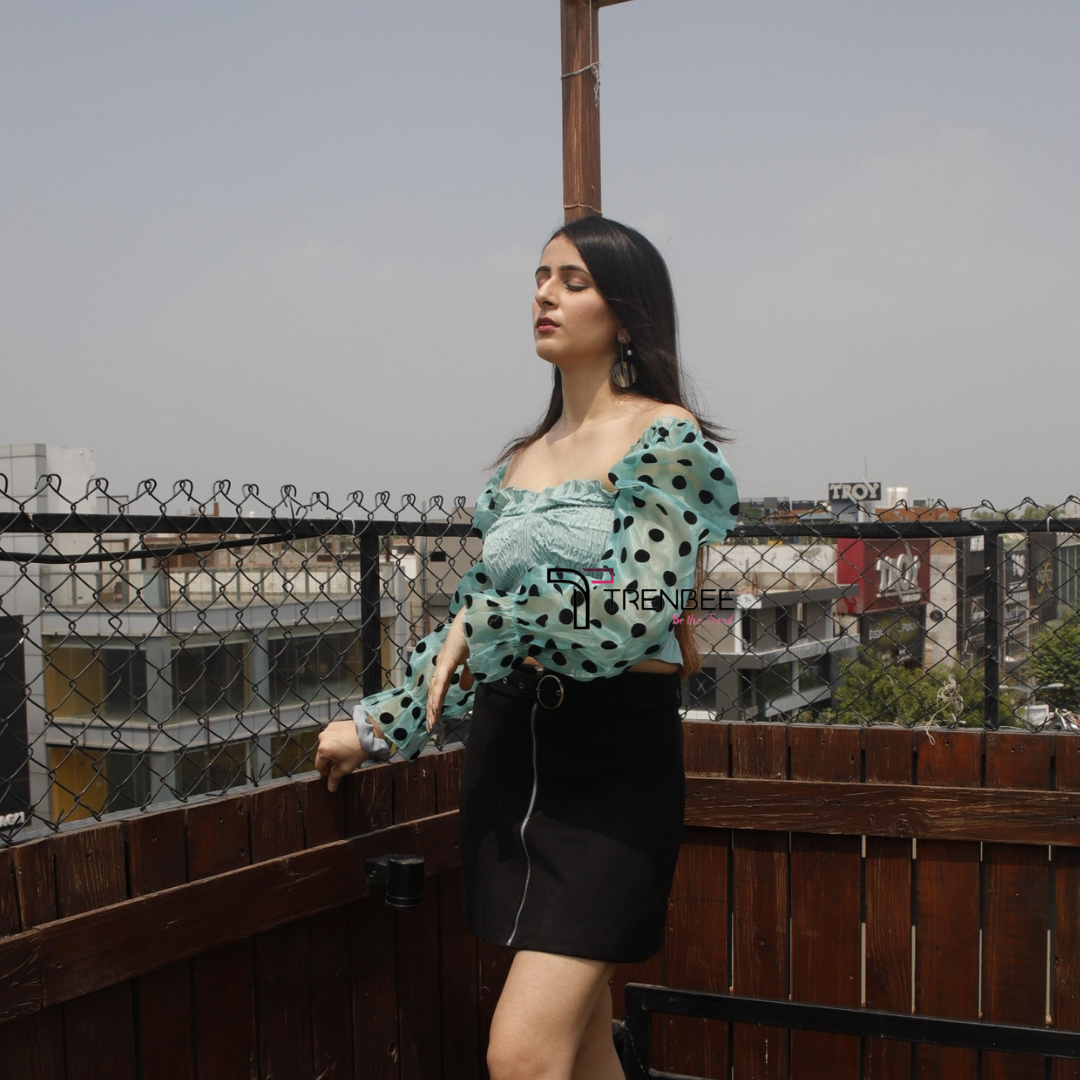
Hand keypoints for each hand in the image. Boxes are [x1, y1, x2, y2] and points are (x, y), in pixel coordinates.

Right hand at [315, 719, 368, 791]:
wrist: (369, 733)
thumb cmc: (358, 751)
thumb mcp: (346, 767)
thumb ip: (335, 778)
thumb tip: (330, 788)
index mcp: (323, 750)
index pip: (318, 765)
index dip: (324, 772)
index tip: (330, 774)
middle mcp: (322, 738)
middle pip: (321, 754)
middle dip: (328, 761)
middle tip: (338, 764)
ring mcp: (327, 730)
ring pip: (326, 745)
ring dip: (331, 751)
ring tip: (342, 754)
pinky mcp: (333, 724)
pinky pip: (330, 736)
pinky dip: (334, 741)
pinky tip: (344, 744)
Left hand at [426, 609, 469, 730]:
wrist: (477, 617)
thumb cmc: (475, 634)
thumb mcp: (472, 660)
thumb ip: (467, 674)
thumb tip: (463, 687)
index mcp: (446, 664)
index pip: (439, 687)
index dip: (436, 702)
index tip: (435, 718)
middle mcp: (442, 664)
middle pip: (433, 691)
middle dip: (431, 710)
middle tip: (430, 727)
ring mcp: (443, 661)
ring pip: (435, 689)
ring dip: (433, 707)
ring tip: (431, 722)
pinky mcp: (448, 659)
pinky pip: (442, 681)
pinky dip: (438, 695)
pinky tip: (435, 707)